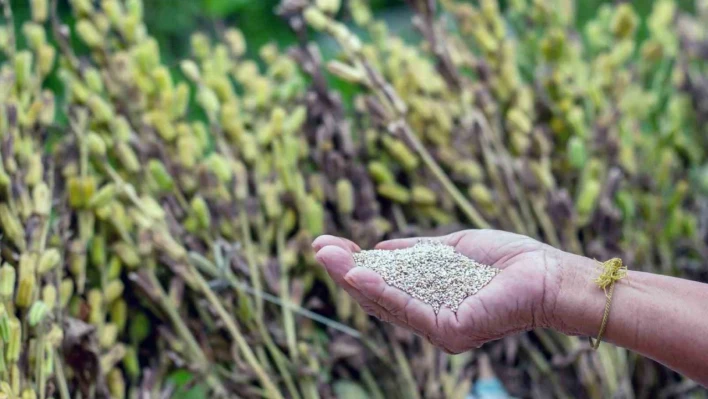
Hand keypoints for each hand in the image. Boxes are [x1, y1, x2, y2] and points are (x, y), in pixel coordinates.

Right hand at [312, 229, 566, 353]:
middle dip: (345, 271)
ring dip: (354, 278)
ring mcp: (439, 328)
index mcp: (428, 300)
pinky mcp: (452, 331)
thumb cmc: (506, 260)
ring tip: (327, 256)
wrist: (546, 273)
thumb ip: (415, 253)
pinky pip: (410, 309)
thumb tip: (379, 247)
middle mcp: (430, 319)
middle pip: (377, 296)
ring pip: (387, 303)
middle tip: (318, 247)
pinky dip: (383, 290)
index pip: (383, 286)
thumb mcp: (449, 250)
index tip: (330, 244)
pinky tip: (359, 273)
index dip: (355, 265)